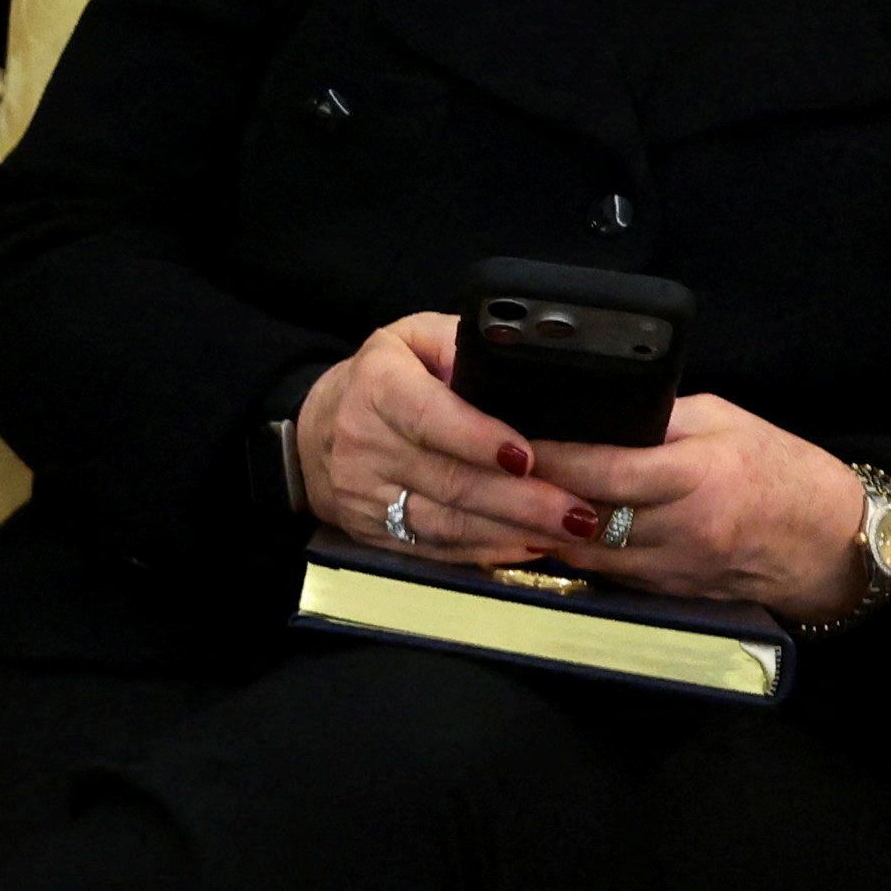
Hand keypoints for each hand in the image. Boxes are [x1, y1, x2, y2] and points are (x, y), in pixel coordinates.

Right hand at [284, 313, 594, 566]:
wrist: (312, 430)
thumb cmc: (382, 378)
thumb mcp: (413, 338)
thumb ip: (462, 344)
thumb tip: (521, 361)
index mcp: (377, 387)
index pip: (429, 417)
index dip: (478, 439)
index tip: (527, 457)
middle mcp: (362, 443)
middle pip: (448, 480)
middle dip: (520, 500)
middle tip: (578, 511)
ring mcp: (364, 494)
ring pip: (445, 522)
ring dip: (511, 531)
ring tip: (567, 532)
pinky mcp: (370, 532)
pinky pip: (433, 548)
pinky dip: (484, 551)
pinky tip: (527, 546)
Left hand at [525, 395, 869, 621]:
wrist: (826, 542)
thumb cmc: (777, 470)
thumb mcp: (723, 423)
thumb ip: (659, 420)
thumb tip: (595, 412)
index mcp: (697, 476)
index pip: (605, 470)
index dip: (551, 457)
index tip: (512, 440)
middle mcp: (681, 528)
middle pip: (583, 515)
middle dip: (531, 494)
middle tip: (489, 468)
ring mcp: (671, 567)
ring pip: (584, 551)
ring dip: (539, 528)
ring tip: (501, 499)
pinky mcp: (665, 592)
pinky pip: (602, 572)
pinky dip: (569, 551)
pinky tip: (539, 530)